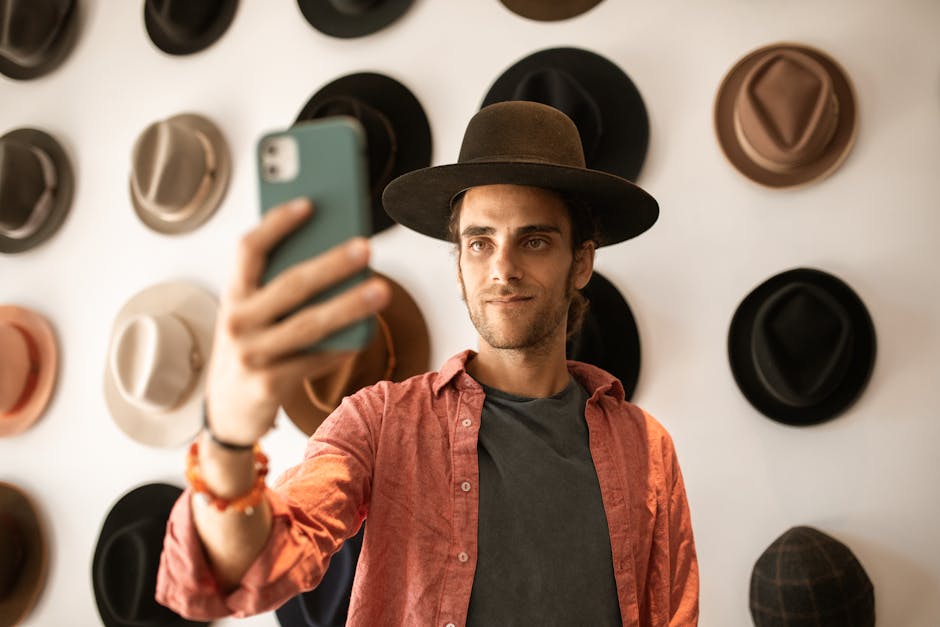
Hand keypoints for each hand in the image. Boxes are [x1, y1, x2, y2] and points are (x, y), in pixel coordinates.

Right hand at [203, 198, 390, 445]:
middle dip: (331, 264)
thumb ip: (278, 286)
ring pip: (309, 324)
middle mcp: (236, 322)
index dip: (277, 224)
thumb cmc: (252, 347)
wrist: (227, 410)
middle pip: (290, 285)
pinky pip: (315, 360)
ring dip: (349, 305)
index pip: (248, 249)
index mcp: (232, 294)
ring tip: (382, 289)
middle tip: (366, 247)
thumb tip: (336, 255)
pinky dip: (342, 346)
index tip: (310, 204)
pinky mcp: (269, 386)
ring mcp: (251, 355)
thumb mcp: (252, 314)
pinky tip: (367, 332)